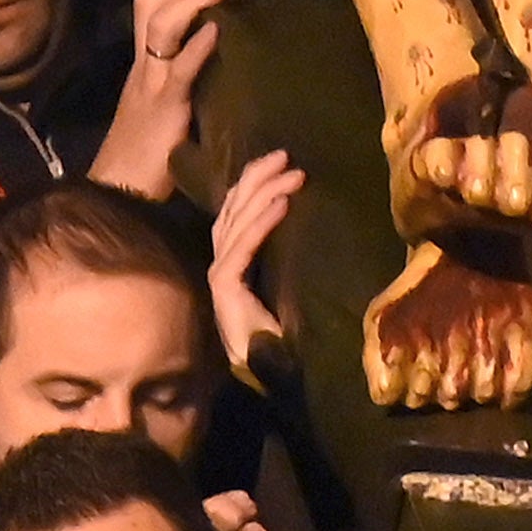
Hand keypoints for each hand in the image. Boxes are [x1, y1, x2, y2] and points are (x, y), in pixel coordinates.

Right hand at [90, 0, 232, 198]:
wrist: (121, 192)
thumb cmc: (148, 156)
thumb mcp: (166, 106)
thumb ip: (184, 79)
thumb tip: (221, 57)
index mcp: (144, 64)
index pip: (149, 5)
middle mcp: (143, 66)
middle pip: (150, 3)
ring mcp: (150, 84)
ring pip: (160, 27)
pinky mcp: (163, 109)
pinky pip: (178, 71)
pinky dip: (197, 47)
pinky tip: (217, 30)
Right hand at [208, 149, 304, 377]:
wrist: (272, 375)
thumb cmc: (283, 335)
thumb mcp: (286, 285)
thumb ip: (285, 258)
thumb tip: (310, 223)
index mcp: (233, 264)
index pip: (235, 213)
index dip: (253, 184)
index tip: (278, 161)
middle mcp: (222, 265)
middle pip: (233, 210)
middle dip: (258, 178)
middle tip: (285, 154)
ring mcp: (221, 277)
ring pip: (237, 223)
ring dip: (265, 193)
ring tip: (292, 173)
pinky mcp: (225, 290)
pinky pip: (243, 249)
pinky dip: (262, 224)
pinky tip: (283, 204)